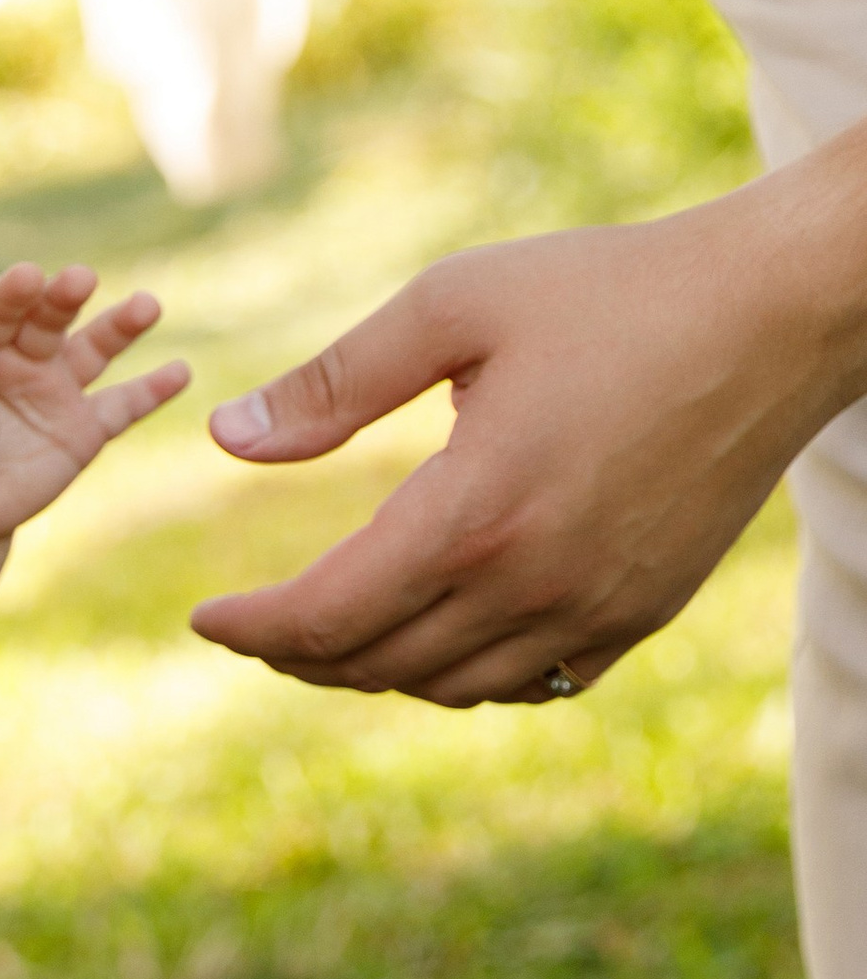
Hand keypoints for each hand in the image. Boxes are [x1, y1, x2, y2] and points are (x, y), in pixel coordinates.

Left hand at [0, 263, 189, 539]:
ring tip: (146, 305)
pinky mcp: (84, 431)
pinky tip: (179, 371)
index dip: (11, 294)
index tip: (26, 276)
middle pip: (49, 319)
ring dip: (121, 326)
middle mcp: (25, 356)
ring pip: (95, 350)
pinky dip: (151, 391)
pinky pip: (122, 407)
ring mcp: (58, 390)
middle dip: (65, 298)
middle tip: (81, 278)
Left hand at [190, 197, 855, 701]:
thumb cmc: (611, 290)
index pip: (326, 616)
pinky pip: (530, 686)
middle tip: (252, 628)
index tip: (203, 618)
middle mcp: (534, 585)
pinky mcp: (642, 613)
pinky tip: (434, 636)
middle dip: (297, 655)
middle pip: (376, 665)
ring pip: (448, 688)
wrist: (776, 314)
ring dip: (373, 671)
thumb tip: (227, 438)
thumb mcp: (454, 305)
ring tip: (327, 632)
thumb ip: (335, 384)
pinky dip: (462, 676)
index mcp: (474, 514)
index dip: (252, 629)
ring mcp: (597, 611)